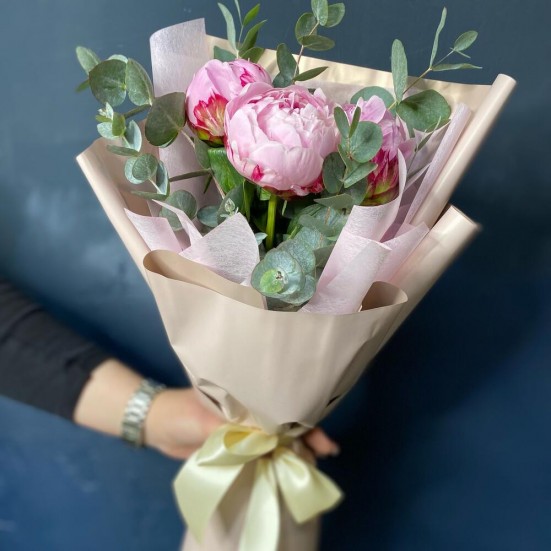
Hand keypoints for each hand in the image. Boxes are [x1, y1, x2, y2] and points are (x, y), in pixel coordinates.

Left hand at [144, 387, 339, 459]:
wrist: (156, 425)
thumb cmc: (180, 412)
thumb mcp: (206, 418)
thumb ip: (233, 429)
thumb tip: (267, 442)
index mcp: (245, 395)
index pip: (281, 404)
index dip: (303, 418)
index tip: (321, 435)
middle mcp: (249, 411)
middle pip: (284, 422)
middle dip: (307, 435)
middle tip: (326, 452)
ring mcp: (243, 430)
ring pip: (276, 439)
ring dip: (294, 450)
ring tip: (313, 463)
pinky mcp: (235, 446)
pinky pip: (261, 453)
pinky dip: (276, 459)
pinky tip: (288, 468)